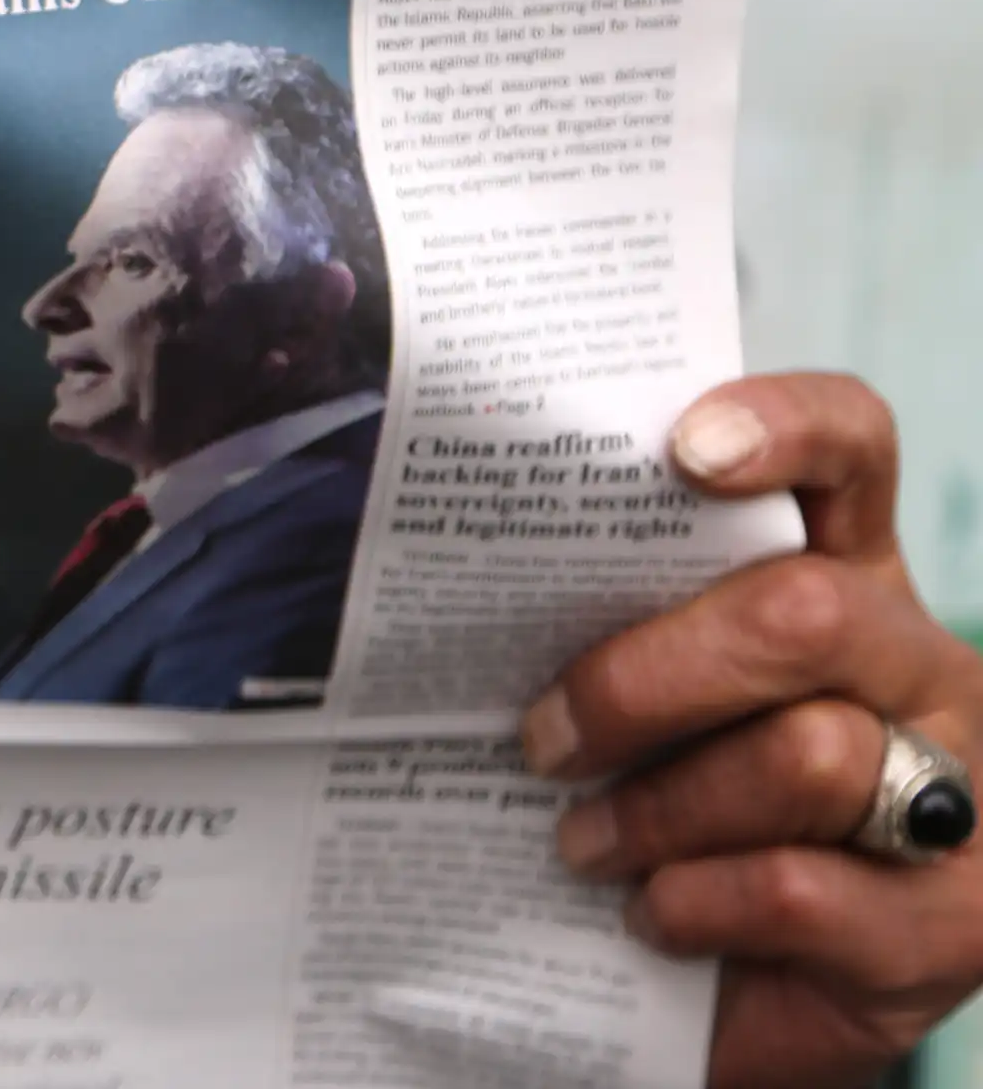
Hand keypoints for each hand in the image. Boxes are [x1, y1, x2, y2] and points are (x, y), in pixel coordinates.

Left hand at [523, 373, 982, 1088]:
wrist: (770, 968)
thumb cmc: (689, 785)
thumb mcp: (660, 683)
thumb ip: (611, 615)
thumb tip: (460, 580)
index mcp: (844, 570)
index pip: (849, 446)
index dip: (784, 424)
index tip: (683, 448)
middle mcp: (914, 661)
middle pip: (803, 612)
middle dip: (645, 678)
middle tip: (544, 737)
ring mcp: (955, 787)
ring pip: (809, 758)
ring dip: (661, 809)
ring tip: (584, 842)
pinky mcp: (956, 918)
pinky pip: (808, 892)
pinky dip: (702, 903)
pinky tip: (656, 912)